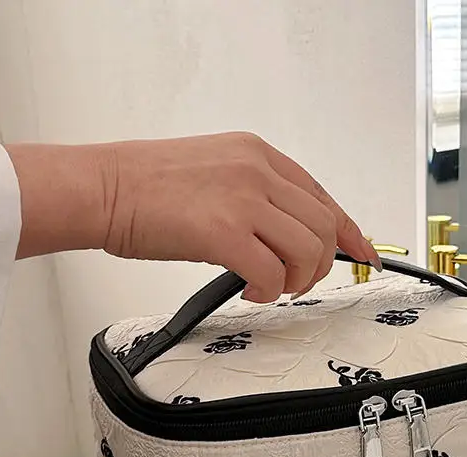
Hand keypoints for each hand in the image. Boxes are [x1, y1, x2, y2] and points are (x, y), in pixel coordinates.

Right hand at [7, 133, 379, 301]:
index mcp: (258, 154)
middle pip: (324, 226)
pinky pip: (273, 273)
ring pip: (307, 250)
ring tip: (272, 288)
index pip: (323, 196)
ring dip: (297, 280)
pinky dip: (270, 292)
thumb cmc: (147, 186)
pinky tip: (251, 292)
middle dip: (320, 265)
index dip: (351, 232)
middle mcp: (257, 171)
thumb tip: (287, 234)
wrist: (102, 188)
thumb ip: (257, 195)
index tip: (364, 254)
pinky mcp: (223, 231)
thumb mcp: (216, 173)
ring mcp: (243, 199)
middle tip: (298, 282)